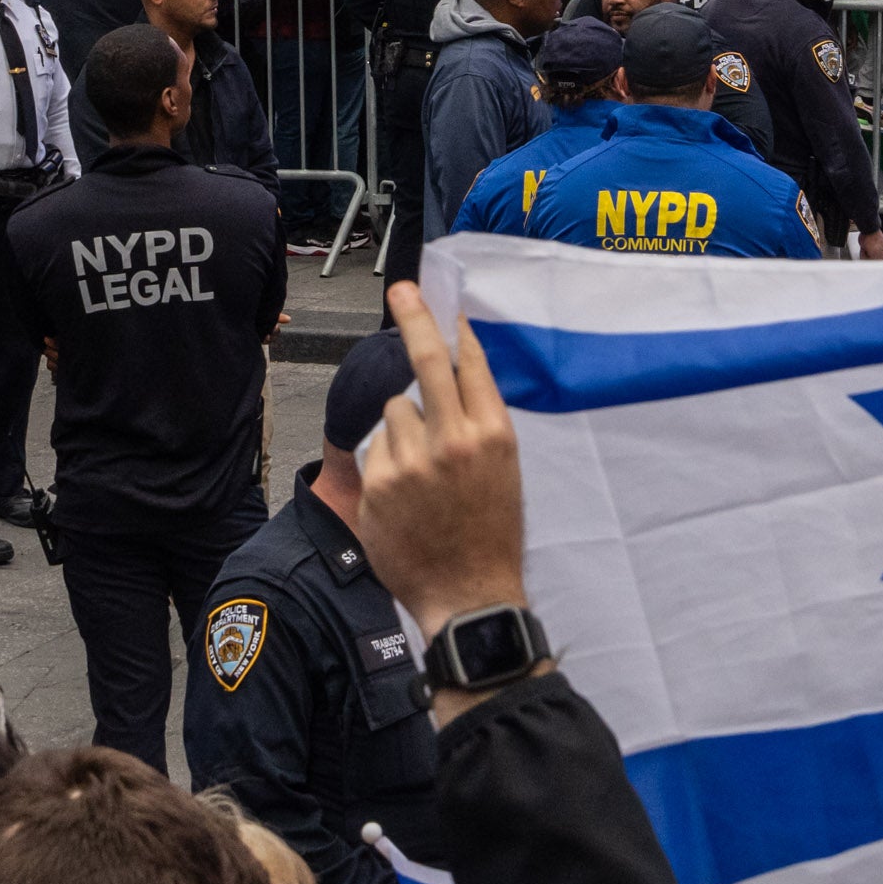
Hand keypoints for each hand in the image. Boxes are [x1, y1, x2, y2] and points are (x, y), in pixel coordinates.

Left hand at [363, 282, 529, 648]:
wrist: (469, 594)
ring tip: (422, 471)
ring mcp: (414, 460)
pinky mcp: (381, 481)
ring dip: (403, 427)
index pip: (471, 365)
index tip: (445, 306)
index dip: (456, 331)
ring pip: (395, 409)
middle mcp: (455, 439)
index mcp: (494, 434)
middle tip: (400, 289)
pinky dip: (386, 459)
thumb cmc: (492, 534)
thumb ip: (479, 424)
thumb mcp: (505, 472)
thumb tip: (450, 375)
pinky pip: (377, 445)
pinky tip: (405, 493)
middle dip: (414, 318)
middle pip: (426, 361)